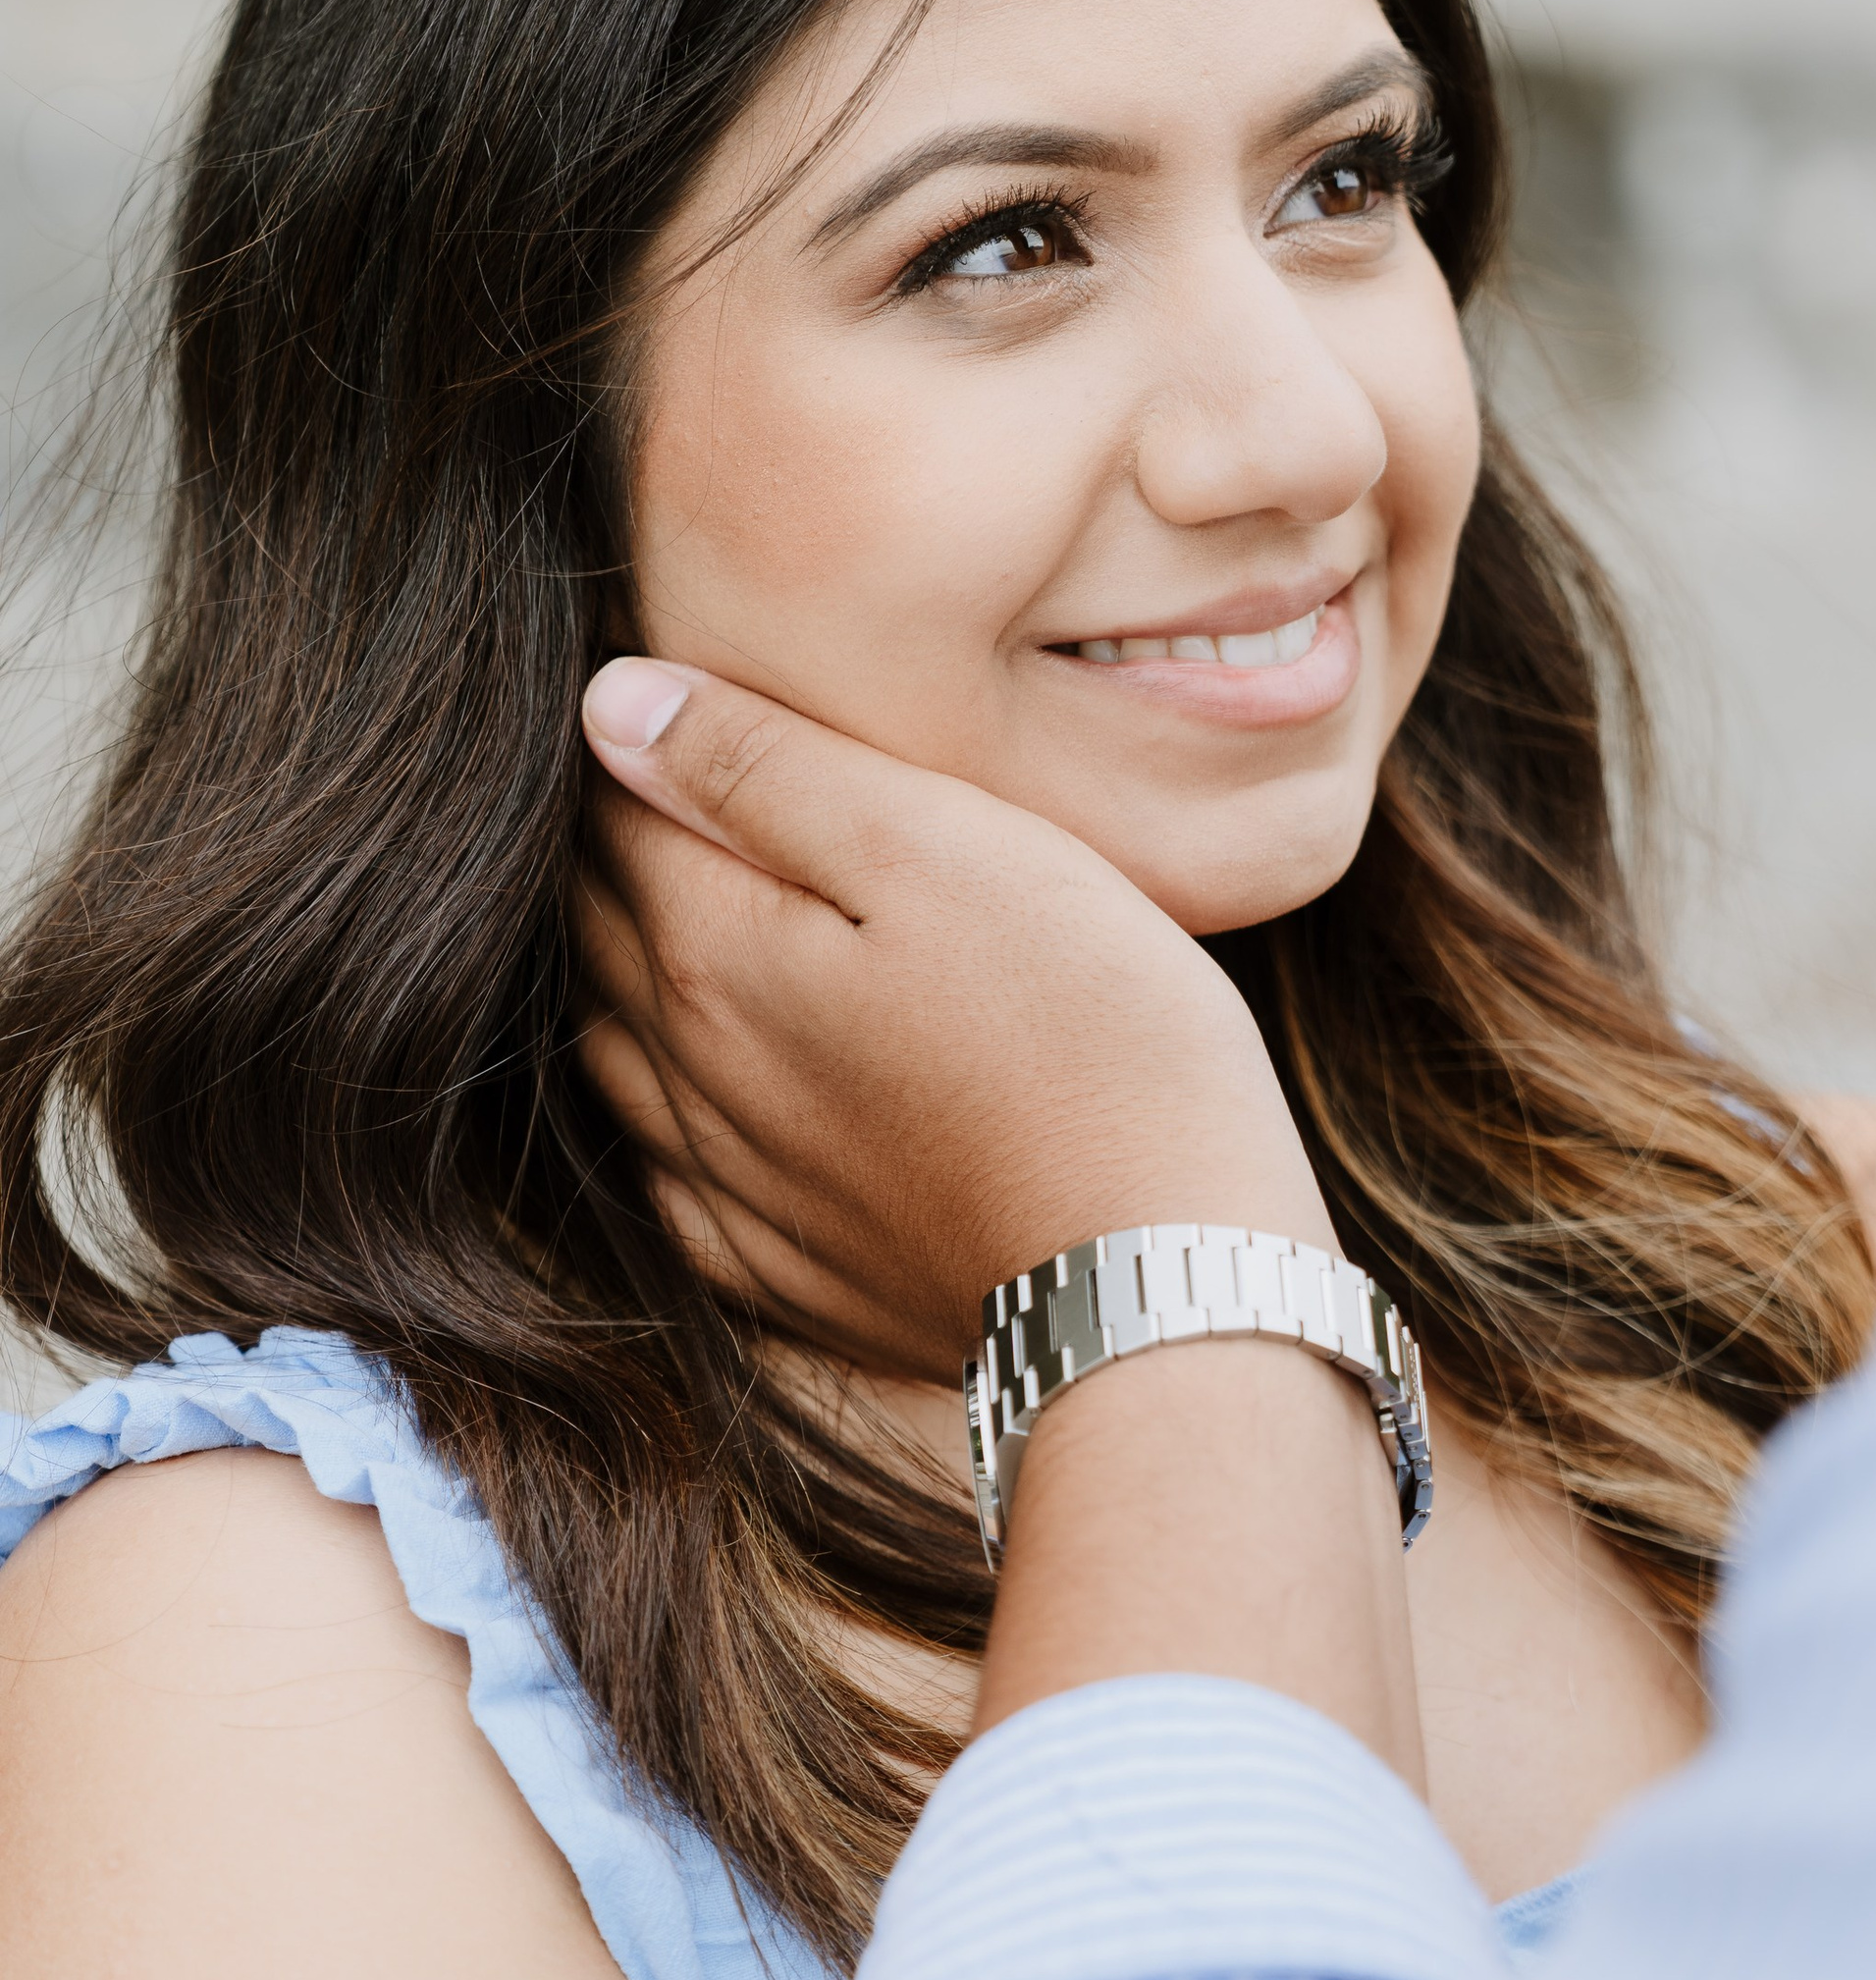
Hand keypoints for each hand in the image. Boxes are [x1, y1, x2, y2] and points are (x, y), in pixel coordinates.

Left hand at [574, 659, 1331, 1384]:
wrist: (1163, 1280)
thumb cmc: (1089, 1033)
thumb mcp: (941, 848)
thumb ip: (768, 771)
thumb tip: (610, 705)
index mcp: (714, 951)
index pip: (620, 815)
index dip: (643, 743)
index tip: (677, 699)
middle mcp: (694, 1075)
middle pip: (607, 933)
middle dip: (623, 850)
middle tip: (673, 782)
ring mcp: (736, 1190)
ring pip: (626, 1057)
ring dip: (634, 978)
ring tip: (686, 914)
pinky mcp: (793, 1276)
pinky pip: (678, 1179)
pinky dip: (674, 1114)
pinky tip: (720, 1092)